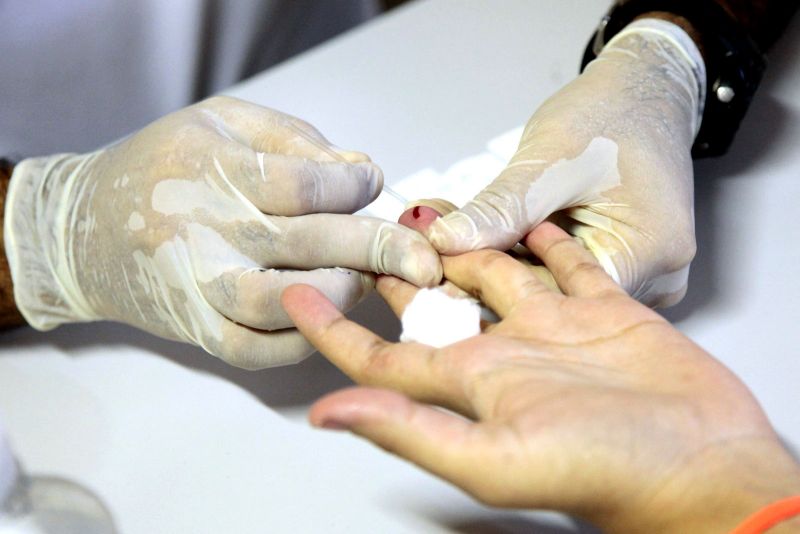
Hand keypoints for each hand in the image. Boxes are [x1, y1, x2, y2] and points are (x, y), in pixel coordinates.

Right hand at [5, 96, 440, 368]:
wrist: (84, 228)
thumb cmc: (163, 164)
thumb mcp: (223, 122)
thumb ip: (296, 140)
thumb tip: (362, 171)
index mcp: (212, 169)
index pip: (306, 185)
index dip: (354, 187)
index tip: (373, 184)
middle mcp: (203, 231)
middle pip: (307, 245)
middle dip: (379, 250)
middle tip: (426, 261)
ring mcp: (197, 287)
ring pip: (284, 304)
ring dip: (344, 296)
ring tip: (376, 284)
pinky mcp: (195, 329)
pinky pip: (257, 349)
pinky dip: (303, 342)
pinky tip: (333, 321)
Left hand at [283, 222, 799, 531]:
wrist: (706, 465)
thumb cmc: (607, 472)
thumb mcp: (498, 456)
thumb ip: (412, 430)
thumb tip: (327, 413)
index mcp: (472, 385)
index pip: (383, 355)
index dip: (335, 328)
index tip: (295, 291)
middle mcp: (506, 355)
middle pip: (436, 302)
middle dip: (400, 268)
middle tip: (363, 229)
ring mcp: (555, 329)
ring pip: (496, 270)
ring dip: (468, 241)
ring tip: (435, 207)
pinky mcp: (604, 310)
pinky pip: (565, 263)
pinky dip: (543, 240)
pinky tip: (522, 219)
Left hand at [422, 20, 704, 305]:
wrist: (644, 89)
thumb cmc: (610, 114)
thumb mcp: (549, 161)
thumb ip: (498, 210)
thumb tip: (445, 243)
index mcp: (649, 255)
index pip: (554, 298)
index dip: (488, 286)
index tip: (434, 267)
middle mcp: (654, 277)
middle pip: (553, 298)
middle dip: (488, 273)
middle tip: (429, 247)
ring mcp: (638, 274)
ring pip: (552, 285)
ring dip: (500, 262)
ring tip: (449, 235)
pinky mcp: (618, 263)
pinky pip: (561, 271)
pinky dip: (520, 254)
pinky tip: (483, 236)